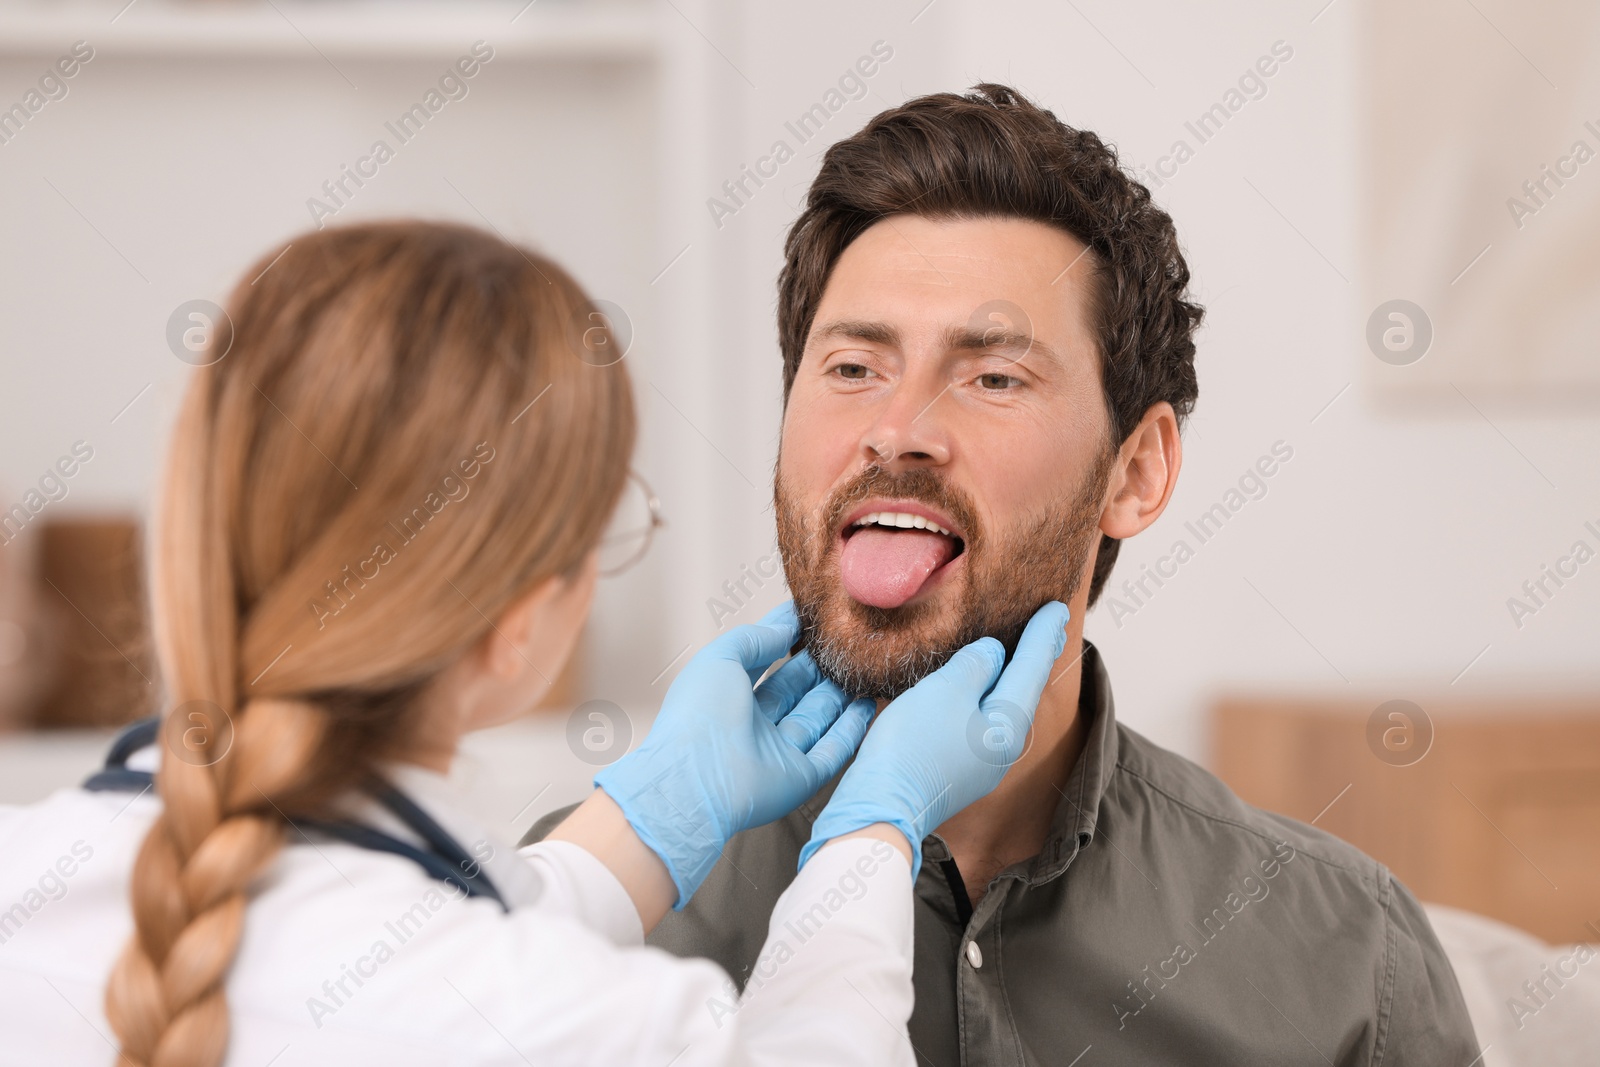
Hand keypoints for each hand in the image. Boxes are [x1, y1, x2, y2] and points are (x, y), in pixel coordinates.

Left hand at [595, 602, 871, 906]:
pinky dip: (852, 728)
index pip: (762, 661)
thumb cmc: (699, 714)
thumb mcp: (720, 658)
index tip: (811, 616)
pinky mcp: (800, 778)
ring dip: (840, 693)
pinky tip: (870, 703)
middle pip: (794, 689)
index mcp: (728, 696)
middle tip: (845, 638)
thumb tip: (785, 627)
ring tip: (864, 664)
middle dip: (817, 664)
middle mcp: (753, 725)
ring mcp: (778, 753)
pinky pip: (833, 749)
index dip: (784, 638)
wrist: (697, 781)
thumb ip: (754, 639)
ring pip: (817, 717)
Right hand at [800, 601, 1070, 880]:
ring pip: (1001, 708)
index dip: (1042, 635)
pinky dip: (986, 697)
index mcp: (1008, 726)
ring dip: (1010, 677)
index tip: (1058, 608)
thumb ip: (974, 666)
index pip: (1031, 669)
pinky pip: (979, 723)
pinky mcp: (956, 772)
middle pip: (1022, 691)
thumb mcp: (945, 691)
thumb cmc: (912, 747)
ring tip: (1016, 654)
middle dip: (1035, 657)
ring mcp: (980, 765)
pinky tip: (977, 691)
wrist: (881, 808)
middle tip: (1051, 627)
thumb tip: (992, 654)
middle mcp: (1003, 749)